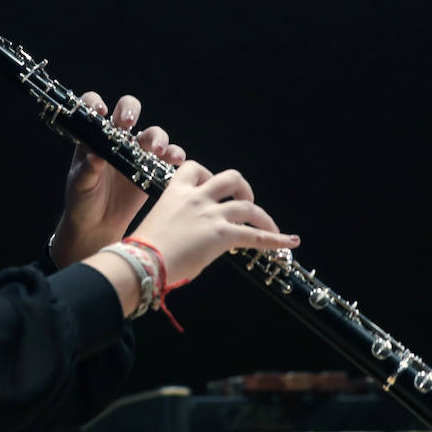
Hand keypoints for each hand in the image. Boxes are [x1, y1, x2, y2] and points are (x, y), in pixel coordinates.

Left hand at [50, 93, 185, 266]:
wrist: (98, 224)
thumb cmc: (82, 201)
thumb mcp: (80, 186)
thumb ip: (87, 171)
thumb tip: (95, 157)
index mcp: (94, 136)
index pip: (92, 107)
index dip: (95, 104)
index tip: (101, 112)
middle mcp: (117, 138)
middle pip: (128, 110)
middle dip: (130, 110)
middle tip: (129, 123)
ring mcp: (137, 151)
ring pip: (152, 133)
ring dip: (156, 137)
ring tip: (156, 149)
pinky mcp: (153, 168)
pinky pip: (167, 156)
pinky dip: (174, 154)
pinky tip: (175, 160)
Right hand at [127, 160, 299, 285]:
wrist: (143, 262)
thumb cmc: (143, 251)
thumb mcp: (159, 223)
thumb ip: (178, 221)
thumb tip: (191, 235)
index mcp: (176, 192)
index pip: (195, 169)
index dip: (208, 177)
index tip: (210, 189)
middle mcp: (197, 198)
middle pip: (231, 177)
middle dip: (243, 189)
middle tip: (245, 202)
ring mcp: (211, 215)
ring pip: (248, 207)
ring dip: (263, 217)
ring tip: (269, 227)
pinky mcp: (222, 235)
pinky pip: (256, 236)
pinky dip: (275, 239)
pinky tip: (289, 241)